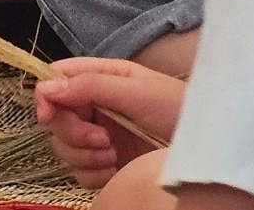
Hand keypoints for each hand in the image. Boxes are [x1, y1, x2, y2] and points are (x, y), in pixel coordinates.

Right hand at [34, 58, 181, 189]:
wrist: (208, 148)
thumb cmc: (178, 110)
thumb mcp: (137, 91)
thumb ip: (91, 86)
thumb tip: (48, 87)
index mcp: (101, 79)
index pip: (56, 81)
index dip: (46, 96)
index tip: (48, 115)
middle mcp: (96, 107)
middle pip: (56, 119)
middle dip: (74, 133)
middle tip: (102, 140)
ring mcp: (100, 137)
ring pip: (64, 148)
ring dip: (85, 155)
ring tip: (114, 155)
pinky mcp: (107, 165)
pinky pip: (80, 173)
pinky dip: (93, 174)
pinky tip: (116, 170)